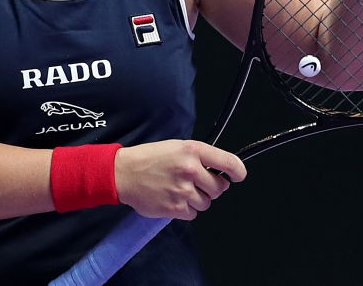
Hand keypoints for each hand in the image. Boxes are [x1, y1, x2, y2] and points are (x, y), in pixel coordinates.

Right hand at [114, 140, 246, 220]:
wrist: (124, 173)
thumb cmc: (150, 158)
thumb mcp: (176, 147)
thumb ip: (199, 157)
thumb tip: (220, 172)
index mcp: (192, 151)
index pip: (228, 162)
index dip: (238, 171)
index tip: (238, 175)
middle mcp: (190, 169)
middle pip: (219, 187)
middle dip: (212, 187)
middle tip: (196, 183)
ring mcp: (183, 190)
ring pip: (207, 202)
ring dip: (197, 199)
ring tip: (179, 190)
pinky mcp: (175, 208)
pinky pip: (193, 214)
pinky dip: (186, 209)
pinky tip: (173, 199)